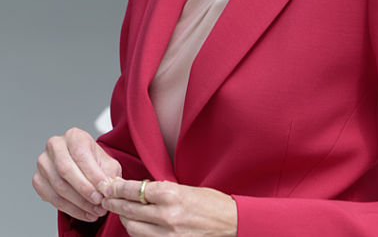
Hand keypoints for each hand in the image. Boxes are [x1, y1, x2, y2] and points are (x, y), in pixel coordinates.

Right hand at [32, 127, 121, 222]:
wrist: (83, 166)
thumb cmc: (96, 162)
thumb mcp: (108, 163)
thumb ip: (109, 174)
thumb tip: (108, 189)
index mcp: (74, 136)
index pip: (81, 155)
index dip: (93, 174)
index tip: (104, 189)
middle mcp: (55, 146)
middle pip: (66, 171)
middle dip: (84, 189)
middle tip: (99, 202)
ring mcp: (43, 163)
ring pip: (58, 186)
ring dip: (79, 202)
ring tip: (95, 211)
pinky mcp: (38, 179)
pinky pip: (52, 198)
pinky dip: (70, 208)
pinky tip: (84, 213)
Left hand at [101, 178, 236, 236]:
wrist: (231, 222)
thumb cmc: (213, 203)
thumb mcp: (187, 189)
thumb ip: (163, 190)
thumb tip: (139, 189)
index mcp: (172, 195)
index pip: (135, 190)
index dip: (118, 187)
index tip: (109, 185)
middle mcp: (167, 215)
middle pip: (128, 209)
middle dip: (114, 202)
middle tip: (106, 197)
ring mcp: (166, 233)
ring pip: (132, 227)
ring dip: (124, 218)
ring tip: (121, 211)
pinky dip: (137, 230)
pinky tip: (136, 224)